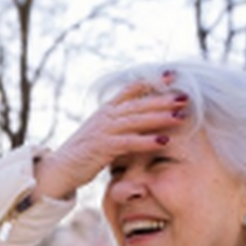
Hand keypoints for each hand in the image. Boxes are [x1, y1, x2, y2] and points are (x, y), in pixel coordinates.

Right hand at [33, 82, 188, 201]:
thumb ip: (119, 125)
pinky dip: (147, 140)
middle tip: (185, 96)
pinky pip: (129, 141)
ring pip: (137, 119)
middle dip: (163, 99)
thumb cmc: (83, 154)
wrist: (60, 169)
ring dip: (160, 117)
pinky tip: (164, 141)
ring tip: (182, 116)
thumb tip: (140, 121)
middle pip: (139, 103)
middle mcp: (105, 116)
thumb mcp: (102, 133)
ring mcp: (103, 130)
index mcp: (106, 110)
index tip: (171, 76)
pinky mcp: (102, 146)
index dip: (151, 82)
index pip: (130, 89)